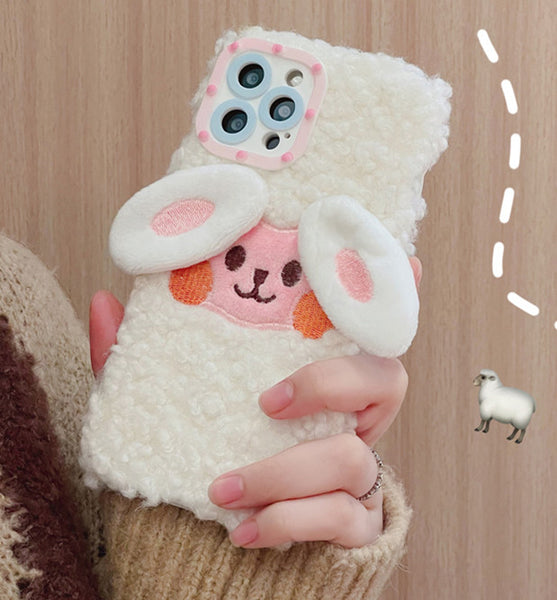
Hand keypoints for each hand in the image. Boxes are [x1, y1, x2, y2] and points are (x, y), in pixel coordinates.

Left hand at [89, 257, 421, 548]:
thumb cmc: (197, 457)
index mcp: (318, 379)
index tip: (408, 263)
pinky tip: (245, 530)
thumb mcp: (164, 404)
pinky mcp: (354, 523)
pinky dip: (289, 522)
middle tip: (267, 402)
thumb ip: (136, 359)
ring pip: (354, 457)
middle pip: (386, 379)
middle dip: (329, 384)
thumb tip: (105, 302)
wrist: (201, 544)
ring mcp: (358, 472)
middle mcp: (350, 419)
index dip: (393, 297)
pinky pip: (342, 518)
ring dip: (283, 471)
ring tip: (224, 488)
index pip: (363, 330)